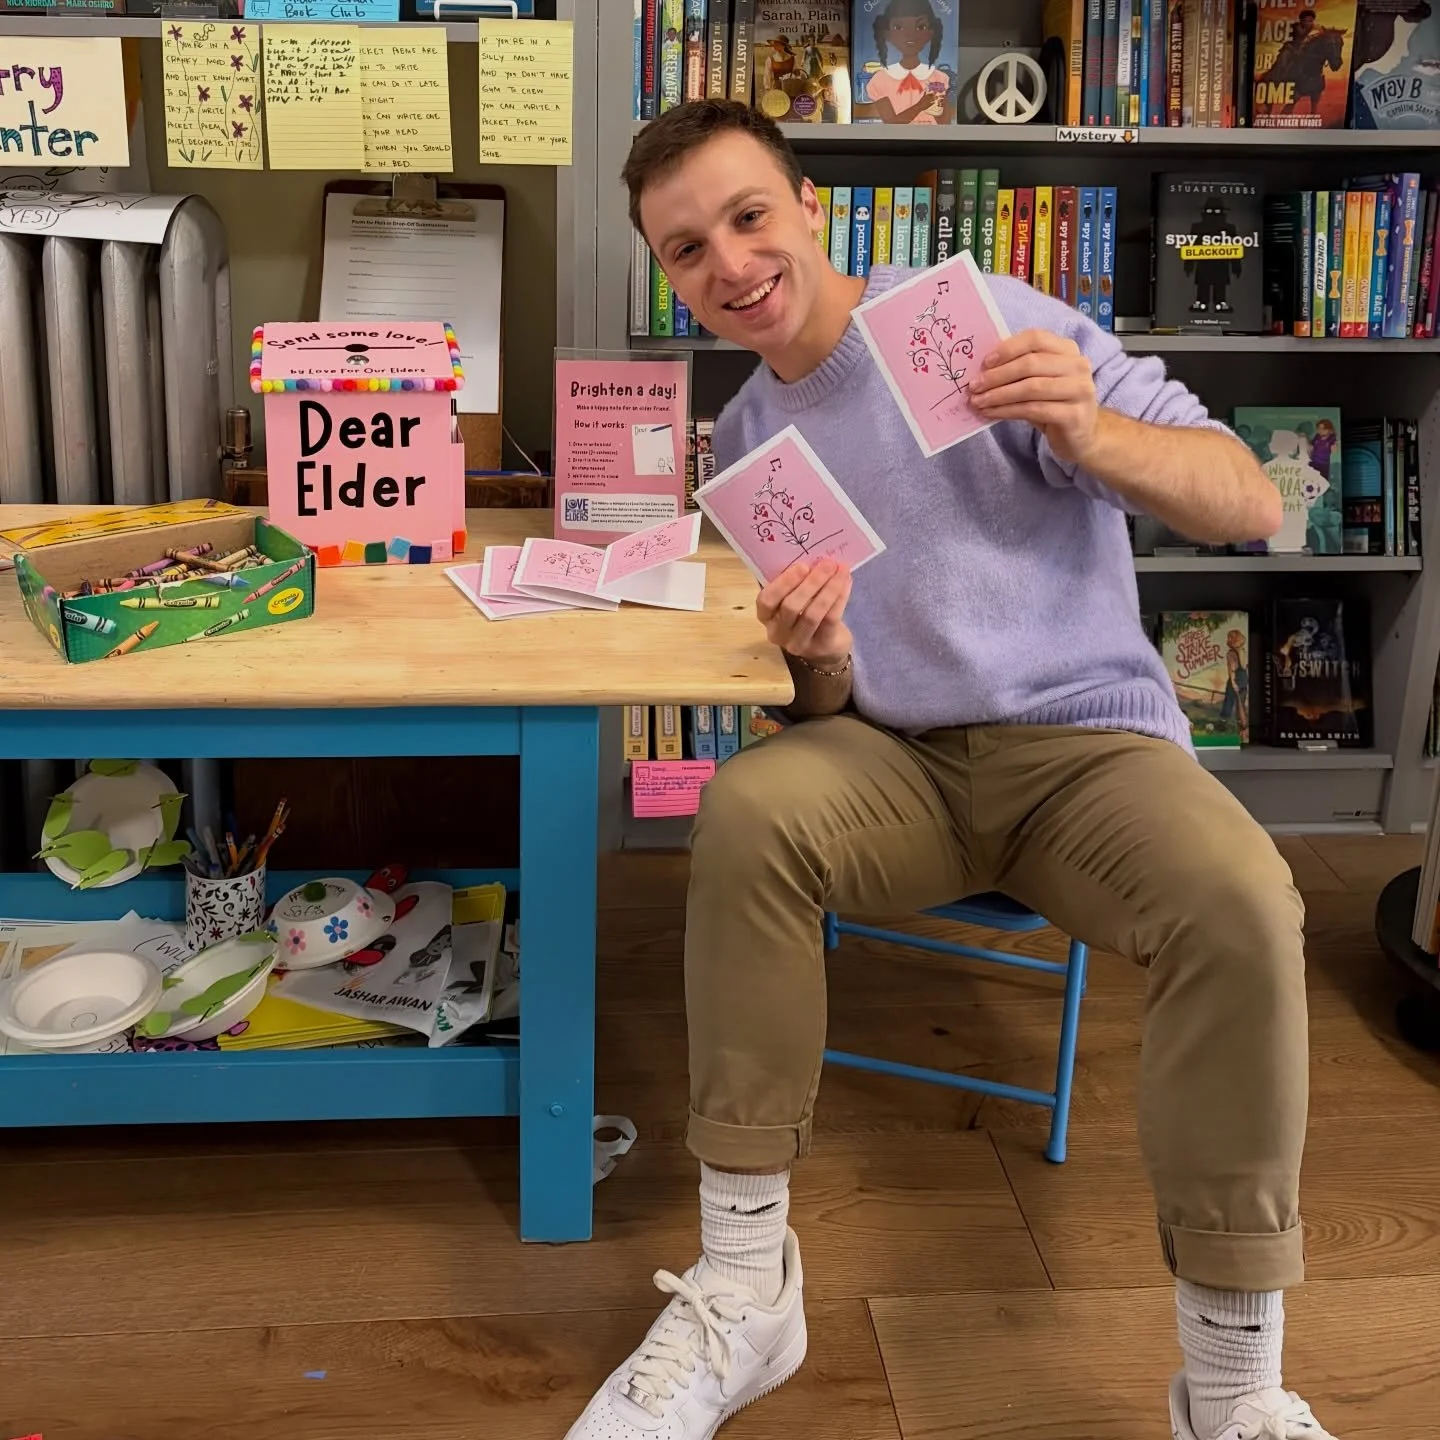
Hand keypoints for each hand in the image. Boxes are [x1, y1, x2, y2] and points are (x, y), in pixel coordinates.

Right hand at [756, 558, 851, 668]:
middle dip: (811, 583)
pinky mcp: (820, 647)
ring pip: (812, 614)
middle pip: (791, 607)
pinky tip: (846, 583)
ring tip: (841, 571)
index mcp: (766, 616)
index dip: (783, 583)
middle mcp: (778, 633)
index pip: (766, 601)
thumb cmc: (806, 613)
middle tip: (828, 564)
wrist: (828, 646)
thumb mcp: (796, 598)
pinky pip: (830, 620)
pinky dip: (840, 598)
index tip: (803, 566)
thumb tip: (815, 558)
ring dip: (829, 589)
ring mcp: (798, 643)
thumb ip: (797, 583)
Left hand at [968, 328, 1099, 465]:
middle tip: (974, 386)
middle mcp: (1078, 365)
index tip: (985, 363)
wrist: (1081, 434)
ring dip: (998, 395)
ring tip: (977, 402)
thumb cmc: (1054, 403)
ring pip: (1031, 388)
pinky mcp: (1074, 415)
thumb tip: (982, 369)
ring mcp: (1079, 390)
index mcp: (1068, 349)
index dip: (1008, 348)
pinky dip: (1007, 411)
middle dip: (997, 375)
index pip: (1036, 338)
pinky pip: (1033, 410)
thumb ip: (1020, 369)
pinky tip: (990, 413)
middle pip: (1031, 363)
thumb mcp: (1040, 380)